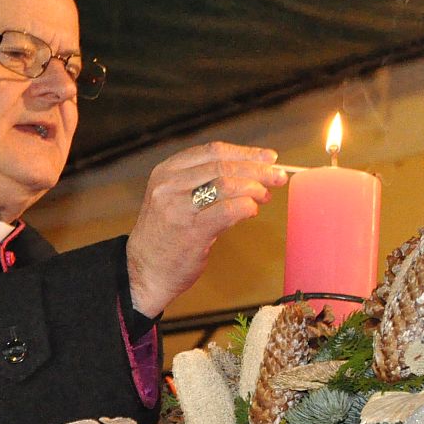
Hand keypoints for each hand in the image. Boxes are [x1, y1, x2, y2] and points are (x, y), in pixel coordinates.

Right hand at [126, 141, 285, 317]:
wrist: (144, 271)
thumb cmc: (166, 235)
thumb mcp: (173, 197)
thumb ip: (201, 182)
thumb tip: (248, 172)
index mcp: (166, 171)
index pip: (212, 151)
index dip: (246, 152)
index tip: (269, 157)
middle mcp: (170, 185)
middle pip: (223, 166)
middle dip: (257, 169)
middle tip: (278, 176)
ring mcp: (179, 207)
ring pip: (227, 185)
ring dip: (255, 188)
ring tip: (265, 196)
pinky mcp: (192, 231)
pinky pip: (229, 211)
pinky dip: (247, 207)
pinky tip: (252, 211)